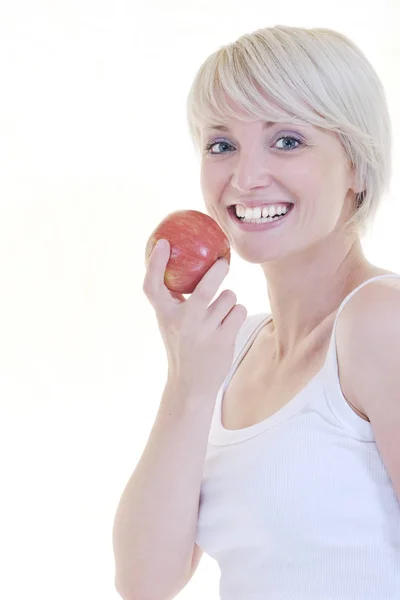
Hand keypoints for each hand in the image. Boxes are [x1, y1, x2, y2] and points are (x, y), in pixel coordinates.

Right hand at [143, 239, 246, 395]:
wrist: (191, 384)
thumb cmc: (182, 345)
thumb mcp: (170, 322)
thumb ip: (173, 299)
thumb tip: (178, 263)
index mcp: (165, 315)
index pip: (152, 286)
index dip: (155, 263)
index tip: (164, 243)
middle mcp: (183, 321)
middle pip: (207, 285)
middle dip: (219, 270)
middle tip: (223, 264)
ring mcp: (205, 331)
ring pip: (229, 297)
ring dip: (229, 301)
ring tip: (219, 315)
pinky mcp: (224, 339)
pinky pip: (240, 310)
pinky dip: (237, 314)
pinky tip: (227, 325)